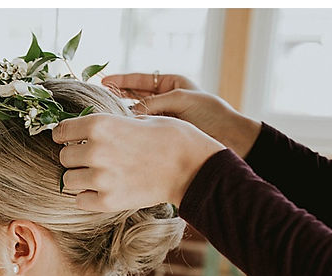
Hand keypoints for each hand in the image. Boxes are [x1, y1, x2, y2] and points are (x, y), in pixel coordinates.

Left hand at [53, 113, 224, 210]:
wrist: (193, 168)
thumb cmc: (172, 138)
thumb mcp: (140, 118)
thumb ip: (112, 124)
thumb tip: (92, 128)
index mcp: (100, 125)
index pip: (61, 131)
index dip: (64, 135)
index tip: (69, 139)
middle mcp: (95, 151)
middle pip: (63, 157)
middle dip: (74, 158)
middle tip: (90, 159)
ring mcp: (100, 178)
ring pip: (68, 180)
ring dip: (78, 178)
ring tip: (96, 175)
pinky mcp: (108, 201)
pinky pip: (80, 201)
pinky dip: (87, 197)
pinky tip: (101, 190)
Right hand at [102, 72, 261, 157]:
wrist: (232, 138)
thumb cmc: (212, 114)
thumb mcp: (181, 100)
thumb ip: (153, 104)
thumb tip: (128, 114)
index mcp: (171, 85)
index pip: (140, 81)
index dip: (121, 81)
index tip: (104, 82)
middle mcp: (165, 102)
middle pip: (135, 98)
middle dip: (117, 98)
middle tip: (99, 101)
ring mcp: (164, 120)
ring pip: (137, 117)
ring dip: (123, 118)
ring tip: (106, 120)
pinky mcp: (164, 137)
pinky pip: (144, 132)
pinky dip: (133, 133)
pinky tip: (121, 135)